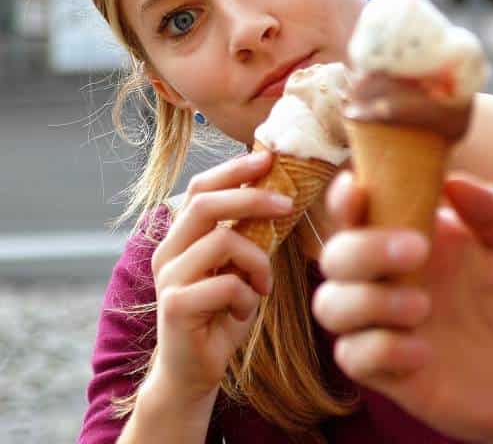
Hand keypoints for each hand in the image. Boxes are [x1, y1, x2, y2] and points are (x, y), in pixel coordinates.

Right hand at [146, 150, 293, 404]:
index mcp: (182, 237)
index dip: (233, 170)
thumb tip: (280, 193)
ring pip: (222, 242)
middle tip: (287, 203)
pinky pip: (225, 284)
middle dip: (251, 197)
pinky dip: (248, 295)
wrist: (195, 371)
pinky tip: (245, 309)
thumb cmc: (223, 313)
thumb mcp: (239, 267)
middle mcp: (168, 252)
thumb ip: (247, 234)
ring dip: (257, 261)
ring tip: (263, 284)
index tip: (268, 158)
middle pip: (205, 204)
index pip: (200, 187)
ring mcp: (168, 278)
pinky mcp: (175, 306)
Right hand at [313, 173, 492, 443]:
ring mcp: (391, 326)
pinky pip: (352, 356)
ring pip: (331, 305)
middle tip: (418, 249)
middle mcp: (397, 278)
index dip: (347, 197)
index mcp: (427, 239)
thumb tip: (451, 181)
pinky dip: (378, 349)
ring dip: (367, 300)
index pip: (367, 210)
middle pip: (336, 254)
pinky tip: (422, 354)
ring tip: (422, 308)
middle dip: (363, 248)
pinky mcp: (391, 372)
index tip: (356, 187)